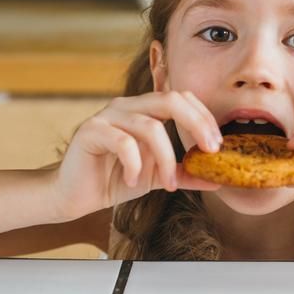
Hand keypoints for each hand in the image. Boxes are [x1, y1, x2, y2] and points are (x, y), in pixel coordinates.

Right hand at [53, 91, 222, 220]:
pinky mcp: (91, 131)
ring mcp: (108, 115)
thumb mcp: (158, 177)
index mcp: (146, 110)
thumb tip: (218, 180)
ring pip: (150, 126)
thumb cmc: (115, 179)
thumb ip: (185, 174)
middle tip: (209, 152)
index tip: (217, 146)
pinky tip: (132, 180)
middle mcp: (128, 106)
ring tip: (168, 184)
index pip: (182, 98)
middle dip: (196, 124)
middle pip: (171, 100)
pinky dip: (134, 164)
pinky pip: (122, 142)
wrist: (76, 194)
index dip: (204, 117)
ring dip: (165, 159)